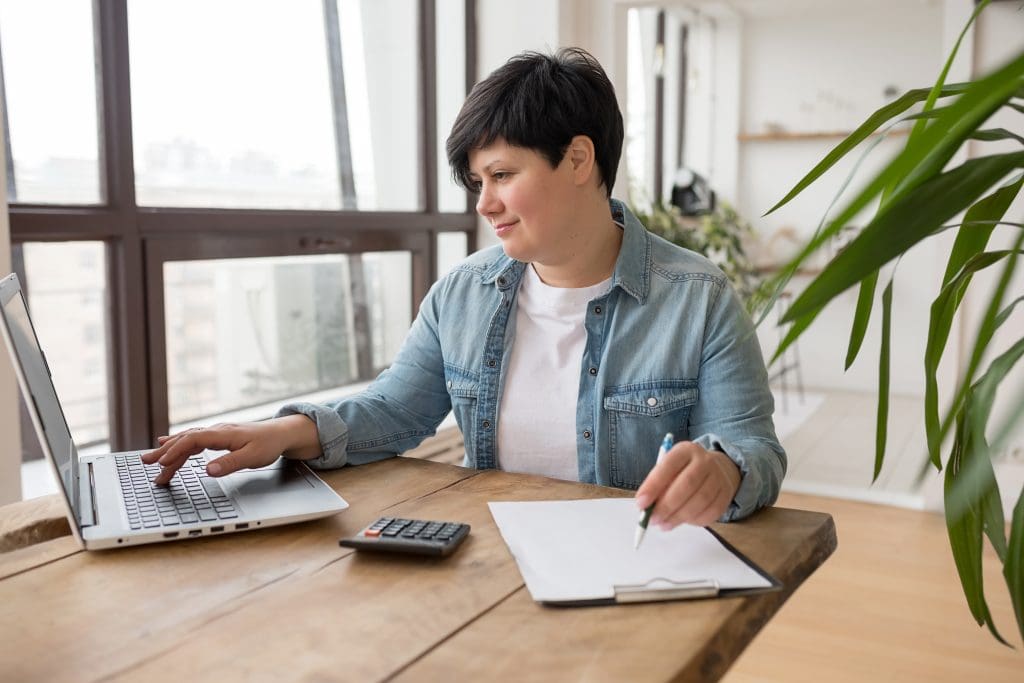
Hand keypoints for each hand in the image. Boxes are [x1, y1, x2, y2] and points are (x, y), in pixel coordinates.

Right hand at [140, 416, 319, 484]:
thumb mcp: (252, 457)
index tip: (163, 464)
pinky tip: (167, 444)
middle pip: (185, 439)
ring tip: (151, 461)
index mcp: (222, 434)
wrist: (280, 433)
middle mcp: (216, 431)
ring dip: (169, 450)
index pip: (192, 441)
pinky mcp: (218, 437)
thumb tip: (208, 470)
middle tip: (146, 462)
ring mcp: (216, 433)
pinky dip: (178, 443)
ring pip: (187, 440)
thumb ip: (230, 463)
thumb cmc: (268, 444)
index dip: (176, 452)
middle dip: (165, 451)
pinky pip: (193, 439)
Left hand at [634, 441, 740, 528]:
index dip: (653, 486)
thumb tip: (646, 507)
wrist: (717, 468)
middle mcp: (705, 461)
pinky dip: (693, 521)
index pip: (668, 466)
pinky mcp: (726, 495)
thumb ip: (658, 484)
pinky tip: (681, 522)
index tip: (641, 503)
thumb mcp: (670, 468)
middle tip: (652, 519)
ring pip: (700, 501)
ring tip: (663, 524)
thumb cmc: (684, 471)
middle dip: (666, 505)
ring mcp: (718, 478)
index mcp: (685, 450)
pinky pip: (711, 512)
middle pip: (687, 484)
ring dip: (678, 517)